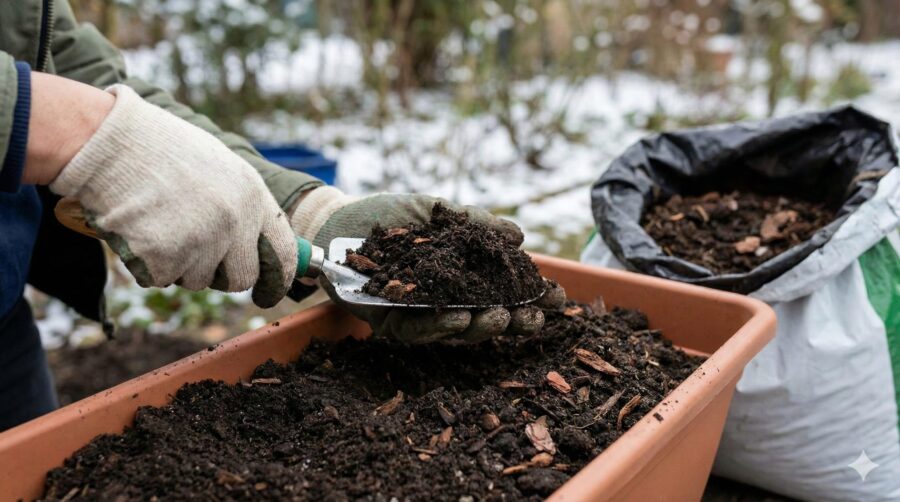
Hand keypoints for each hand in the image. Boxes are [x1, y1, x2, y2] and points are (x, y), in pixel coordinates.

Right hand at [49, 85, 295, 307]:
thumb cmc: (160, 148)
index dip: (277, 279)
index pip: (284, 253)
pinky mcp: (166, 258)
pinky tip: (140, 231)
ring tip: (160, 223)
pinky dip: (150, 264)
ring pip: (198, 280)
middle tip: (195, 254)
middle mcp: (235, 223)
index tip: (267, 293)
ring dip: (180, 264)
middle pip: (240, 278)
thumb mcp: (220, 165)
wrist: (110, 141)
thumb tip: (257, 244)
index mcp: (253, 196)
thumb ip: (243, 204)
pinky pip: (163, 278)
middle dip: (221, 274)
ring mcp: (202, 242)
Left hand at [290, 187, 566, 342]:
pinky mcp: (387, 322)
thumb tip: (519, 236)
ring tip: (498, 318)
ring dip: (479, 327)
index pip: (502, 293)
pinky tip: (458, 318)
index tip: (558, 298)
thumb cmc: (392, 217)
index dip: (530, 298)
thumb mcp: (438, 213)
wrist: (340, 219)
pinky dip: (437, 326)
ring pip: (453, 330)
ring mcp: (416, 314)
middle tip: (534, 318)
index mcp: (460, 278)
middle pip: (484, 318)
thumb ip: (475, 224)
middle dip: (512, 320)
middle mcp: (442, 301)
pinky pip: (415, 330)